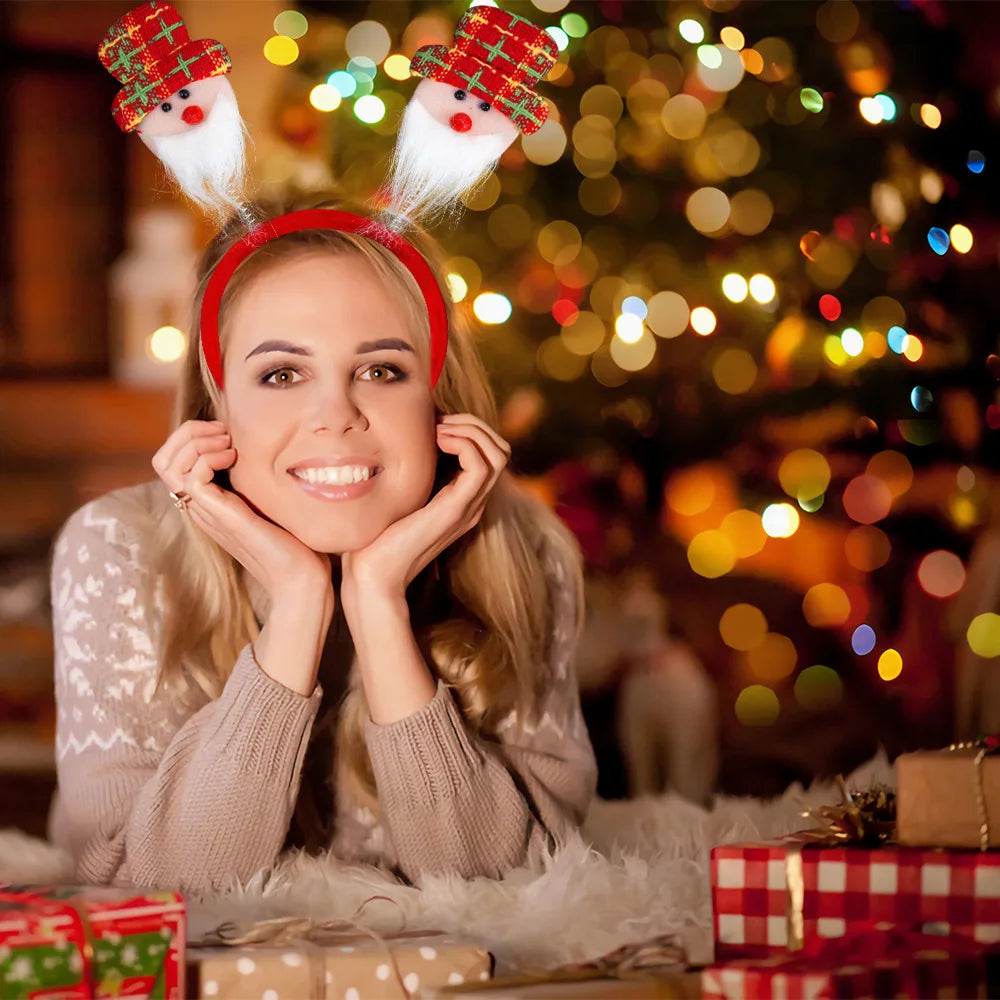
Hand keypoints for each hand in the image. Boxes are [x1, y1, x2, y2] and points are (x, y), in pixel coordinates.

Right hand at [151, 419, 332, 601]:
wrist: (300, 578)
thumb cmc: (293, 542)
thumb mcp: (267, 501)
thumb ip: (254, 481)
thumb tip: (263, 452)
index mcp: (206, 502)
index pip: (171, 461)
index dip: (191, 436)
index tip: (225, 433)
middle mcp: (199, 507)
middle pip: (162, 459)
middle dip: (188, 433)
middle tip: (223, 433)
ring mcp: (206, 512)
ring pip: (169, 465)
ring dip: (197, 442)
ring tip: (228, 444)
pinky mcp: (220, 516)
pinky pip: (192, 477)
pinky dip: (209, 458)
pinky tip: (234, 459)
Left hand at [340, 413, 510, 601]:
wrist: (371, 574)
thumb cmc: (375, 535)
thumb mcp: (398, 493)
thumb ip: (411, 470)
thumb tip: (406, 434)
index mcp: (462, 498)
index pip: (488, 451)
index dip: (466, 427)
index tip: (432, 421)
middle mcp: (472, 502)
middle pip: (499, 449)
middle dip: (472, 423)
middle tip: (437, 420)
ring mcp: (468, 506)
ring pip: (497, 454)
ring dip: (469, 430)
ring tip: (437, 428)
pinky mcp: (456, 510)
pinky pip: (479, 465)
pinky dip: (462, 443)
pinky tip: (435, 440)